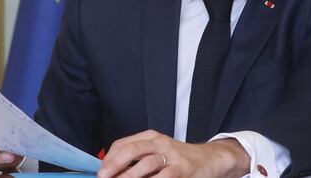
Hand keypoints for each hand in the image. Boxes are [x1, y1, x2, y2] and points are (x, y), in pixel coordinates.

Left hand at [97, 130, 249, 177]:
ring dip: (131, 176)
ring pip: (147, 164)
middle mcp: (160, 142)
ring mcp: (172, 155)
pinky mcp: (183, 169)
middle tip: (104, 177)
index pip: (123, 144)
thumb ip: (138, 160)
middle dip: (115, 164)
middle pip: (133, 150)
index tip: (100, 172)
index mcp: (150, 137)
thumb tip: (114, 172)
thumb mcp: (157, 152)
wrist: (209, 159)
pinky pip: (164, 177)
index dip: (109, 158)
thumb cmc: (178, 158)